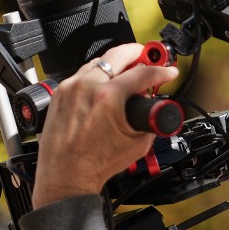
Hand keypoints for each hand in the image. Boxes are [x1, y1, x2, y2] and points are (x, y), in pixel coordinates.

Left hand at [31, 43, 178, 208]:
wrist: (67, 176)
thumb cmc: (95, 164)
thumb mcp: (137, 141)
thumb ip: (149, 116)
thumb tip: (153, 104)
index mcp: (107, 98)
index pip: (142, 73)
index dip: (162, 71)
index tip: (168, 71)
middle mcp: (86, 87)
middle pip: (118, 54)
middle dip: (138, 54)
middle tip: (149, 59)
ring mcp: (70, 88)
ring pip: (99, 62)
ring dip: (116, 64)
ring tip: (128, 74)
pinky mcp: (60, 93)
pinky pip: (83, 75)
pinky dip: (98, 76)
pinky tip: (106, 86)